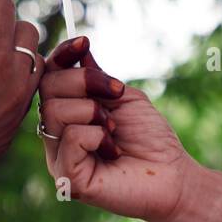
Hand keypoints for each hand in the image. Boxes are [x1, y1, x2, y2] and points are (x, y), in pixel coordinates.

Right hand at [39, 37, 195, 221]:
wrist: (174, 174)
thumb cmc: (150, 138)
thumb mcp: (122, 97)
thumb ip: (95, 76)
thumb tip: (78, 48)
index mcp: (66, 115)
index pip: (48, 77)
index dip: (61, 56)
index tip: (85, 42)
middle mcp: (56, 135)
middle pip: (47, 88)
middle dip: (83, 81)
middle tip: (115, 94)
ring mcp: (59, 158)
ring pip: (55, 111)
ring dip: (94, 113)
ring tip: (114, 130)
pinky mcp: (68, 179)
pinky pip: (70, 138)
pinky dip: (96, 136)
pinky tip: (113, 150)